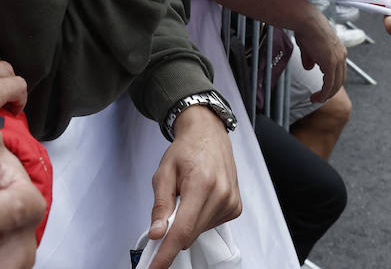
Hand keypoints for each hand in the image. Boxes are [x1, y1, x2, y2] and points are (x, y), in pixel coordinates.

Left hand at [146, 106, 240, 268]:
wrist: (209, 135)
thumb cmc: (187, 150)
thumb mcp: (164, 173)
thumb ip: (160, 206)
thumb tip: (157, 233)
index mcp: (201, 183)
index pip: (183, 229)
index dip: (167, 252)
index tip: (155, 267)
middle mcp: (221, 194)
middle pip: (190, 234)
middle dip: (173, 232)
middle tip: (167, 213)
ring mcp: (231, 201)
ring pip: (199, 232)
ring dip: (187, 223)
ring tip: (187, 196)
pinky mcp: (235, 207)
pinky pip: (210, 226)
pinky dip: (199, 219)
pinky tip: (200, 199)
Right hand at [291, 3, 346, 103]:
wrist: (306, 21)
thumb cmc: (306, 29)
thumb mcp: (308, 47)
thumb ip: (310, 58)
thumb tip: (309, 68)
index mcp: (338, 50)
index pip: (339, 71)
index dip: (332, 82)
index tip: (322, 88)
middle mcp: (341, 56)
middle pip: (340, 80)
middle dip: (330, 91)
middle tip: (319, 97)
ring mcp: (337, 60)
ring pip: (336, 84)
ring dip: (326, 95)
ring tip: (316, 99)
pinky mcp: (331, 64)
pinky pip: (329, 84)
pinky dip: (324, 94)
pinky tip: (317, 97)